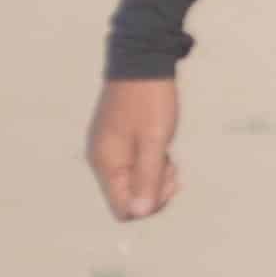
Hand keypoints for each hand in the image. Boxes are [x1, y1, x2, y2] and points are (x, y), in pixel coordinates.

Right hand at [87, 77, 180, 220]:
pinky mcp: (118, 141)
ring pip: (133, 183)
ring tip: (170, 160)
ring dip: (155, 179)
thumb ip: (147, 178)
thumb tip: (139, 213)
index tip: (165, 182)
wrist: (142, 62)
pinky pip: (133, 167)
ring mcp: (109, 150)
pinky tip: (164, 152)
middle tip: (173, 171)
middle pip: (127, 198)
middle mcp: (102, 160)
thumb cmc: (150, 101)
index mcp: (106, 163)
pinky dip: (151, 165)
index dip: (147, 205)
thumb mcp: (154, 141)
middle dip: (154, 192)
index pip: (122, 208)